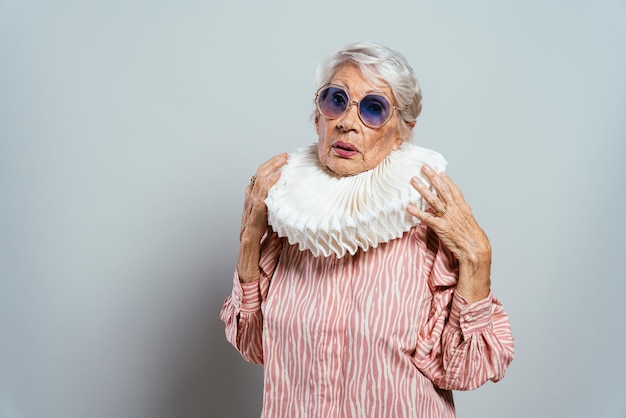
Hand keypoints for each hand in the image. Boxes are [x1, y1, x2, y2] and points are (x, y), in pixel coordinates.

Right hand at [237, 153, 287, 281]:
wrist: (248, 266)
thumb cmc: (260, 250)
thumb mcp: (274, 227)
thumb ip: (280, 215)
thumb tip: (295, 207)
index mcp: (253, 207)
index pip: (258, 181)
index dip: (268, 168)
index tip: (282, 159)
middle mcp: (248, 208)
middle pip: (256, 179)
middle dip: (269, 164)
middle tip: (284, 155)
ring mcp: (248, 215)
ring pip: (256, 187)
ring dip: (269, 171)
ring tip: (281, 162)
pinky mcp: (251, 224)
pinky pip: (259, 202)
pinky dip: (267, 188)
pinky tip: (276, 179)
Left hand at [407, 164, 491, 301]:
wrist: (476, 250)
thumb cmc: (473, 239)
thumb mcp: (469, 223)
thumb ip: (460, 215)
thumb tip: (453, 210)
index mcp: (463, 208)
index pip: (453, 190)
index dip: (446, 180)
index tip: (439, 171)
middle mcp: (455, 210)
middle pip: (442, 190)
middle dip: (432, 178)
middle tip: (424, 167)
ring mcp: (448, 218)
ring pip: (433, 200)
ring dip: (423, 189)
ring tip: (414, 180)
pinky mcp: (441, 227)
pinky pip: (427, 218)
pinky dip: (417, 212)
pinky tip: (409, 207)